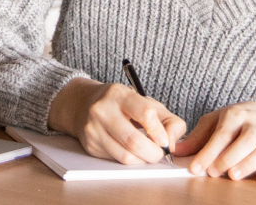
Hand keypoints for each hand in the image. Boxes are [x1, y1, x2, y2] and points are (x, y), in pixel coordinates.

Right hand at [48, 78, 186, 164]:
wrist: (83, 104)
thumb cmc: (122, 105)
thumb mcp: (148, 103)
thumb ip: (169, 121)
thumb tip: (172, 144)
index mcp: (119, 94)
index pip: (145, 113)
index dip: (159, 131)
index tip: (165, 141)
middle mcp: (102, 110)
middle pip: (133, 140)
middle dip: (153, 153)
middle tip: (160, 153)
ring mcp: (93, 128)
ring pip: (124, 155)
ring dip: (142, 160)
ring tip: (147, 154)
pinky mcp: (90, 145)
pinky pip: (116, 160)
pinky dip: (130, 160)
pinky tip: (132, 152)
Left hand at [171, 102, 255, 180]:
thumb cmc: (240, 120)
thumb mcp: (217, 122)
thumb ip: (199, 137)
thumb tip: (178, 151)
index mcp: (235, 115)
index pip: (221, 135)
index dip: (207, 152)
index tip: (195, 168)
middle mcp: (255, 123)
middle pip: (244, 140)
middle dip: (228, 157)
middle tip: (213, 172)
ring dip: (248, 163)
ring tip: (232, 175)